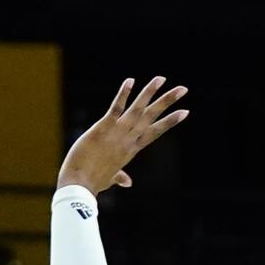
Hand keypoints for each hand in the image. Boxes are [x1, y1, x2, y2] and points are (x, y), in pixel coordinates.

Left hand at [56, 76, 188, 194]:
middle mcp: (129, 139)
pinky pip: (116, 108)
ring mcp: (118, 133)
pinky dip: (123, 94)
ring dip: (151, 92)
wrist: (80, 186)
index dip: (170, 121)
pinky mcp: (103, 128)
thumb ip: (120, 176)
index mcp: (131, 149)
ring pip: (139, 109)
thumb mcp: (110, 178)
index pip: (155, 131)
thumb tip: (127, 182)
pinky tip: (131, 80)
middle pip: (152, 117)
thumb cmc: (93, 182)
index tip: (185, 111)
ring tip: (162, 78)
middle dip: (168, 102)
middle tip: (184, 89)